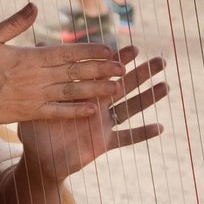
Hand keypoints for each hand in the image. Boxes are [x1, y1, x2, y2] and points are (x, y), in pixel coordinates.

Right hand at [0, 6, 128, 145]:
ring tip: (118, 88)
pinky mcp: (31, 112)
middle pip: (76, 72)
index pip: (67, 52)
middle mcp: (38, 77)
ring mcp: (36, 96)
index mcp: (31, 57)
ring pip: (73, 92)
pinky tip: (93, 110)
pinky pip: (59, 112)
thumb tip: (34, 6)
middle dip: (102, 69)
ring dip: (97, 90)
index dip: (91, 50)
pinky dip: (76, 111)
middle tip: (125, 68)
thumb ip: (15, 23)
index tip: (110, 48)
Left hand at [18, 46, 168, 182]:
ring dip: (148, 98)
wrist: (39, 158)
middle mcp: (98, 105)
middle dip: (142, 73)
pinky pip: (126, 138)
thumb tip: (39, 45)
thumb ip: (43, 74)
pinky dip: (143, 133)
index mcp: (84, 92)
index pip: (105, 72)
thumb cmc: (37, 128)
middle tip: (160, 60)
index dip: (120, 60)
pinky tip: (161, 127)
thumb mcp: (39, 99)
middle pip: (124, 86)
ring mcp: (103, 124)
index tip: (135, 47)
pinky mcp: (104, 142)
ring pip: (130, 108)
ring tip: (166, 85)